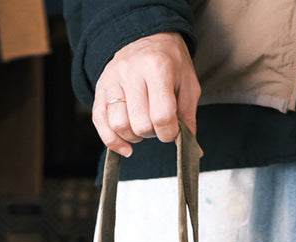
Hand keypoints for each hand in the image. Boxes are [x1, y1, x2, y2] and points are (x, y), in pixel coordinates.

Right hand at [92, 32, 200, 155]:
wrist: (146, 36)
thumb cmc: (170, 63)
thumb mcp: (188, 84)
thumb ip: (188, 117)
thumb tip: (194, 151)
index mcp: (158, 68)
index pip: (162, 117)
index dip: (169, 133)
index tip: (172, 131)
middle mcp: (131, 72)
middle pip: (140, 124)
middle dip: (153, 133)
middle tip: (158, 123)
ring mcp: (112, 80)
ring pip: (119, 126)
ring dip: (134, 137)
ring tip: (143, 127)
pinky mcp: (100, 89)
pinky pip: (100, 123)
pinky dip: (113, 141)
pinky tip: (126, 147)